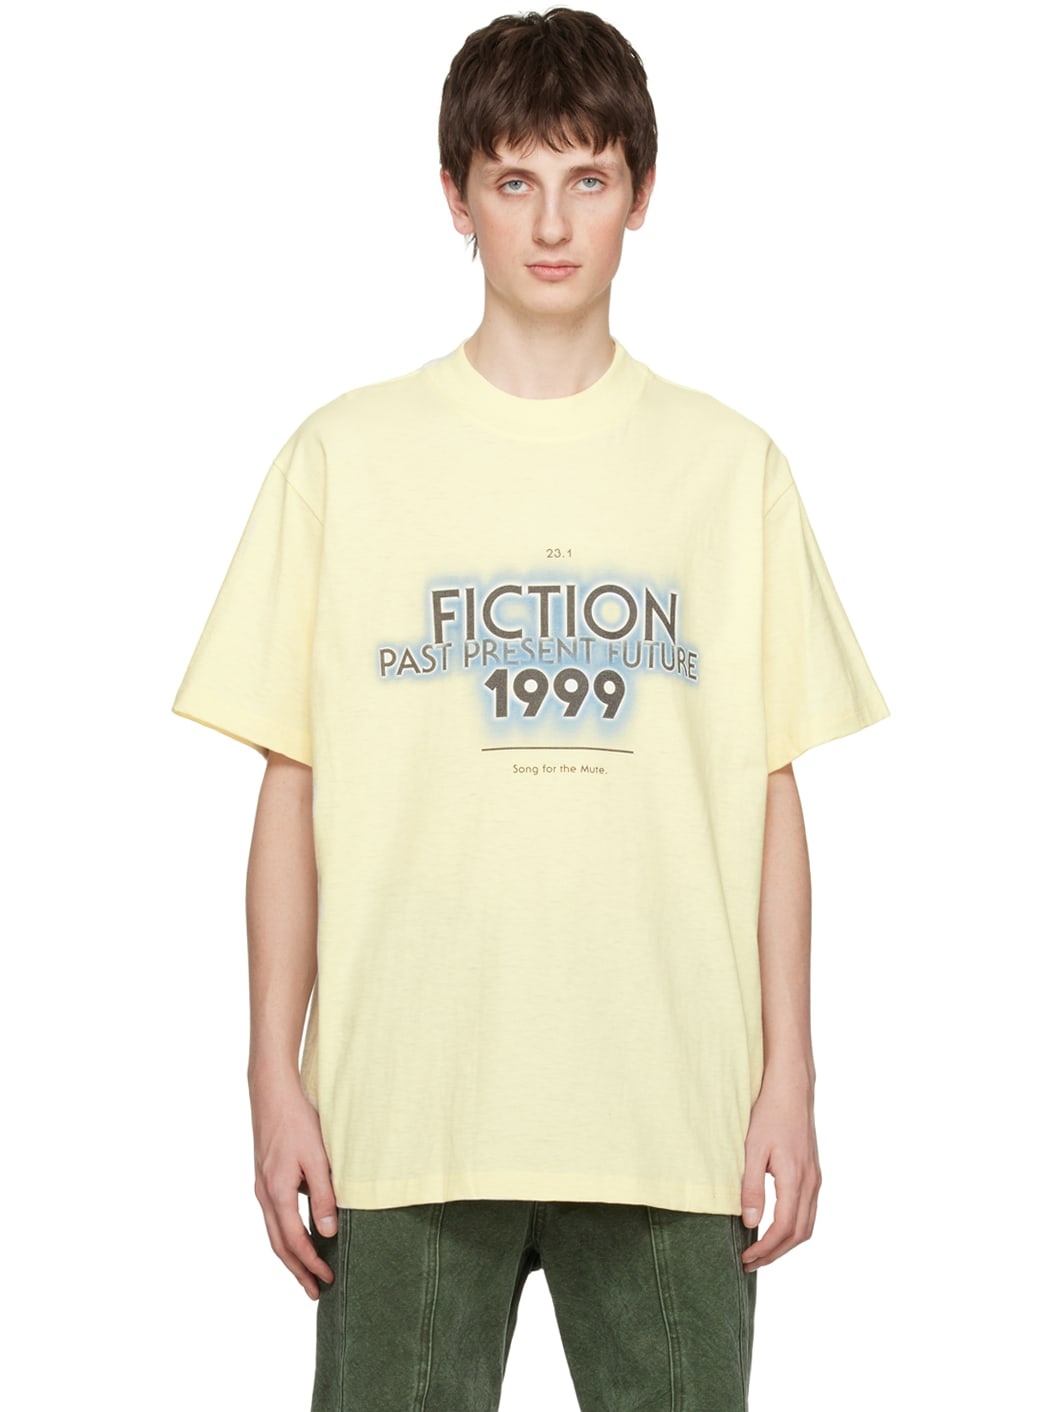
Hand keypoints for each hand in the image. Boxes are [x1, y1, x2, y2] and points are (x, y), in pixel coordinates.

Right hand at [250, 1070, 338, 1298]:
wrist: (272, 1092)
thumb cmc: (297, 1121)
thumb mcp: (317, 1158)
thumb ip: (323, 1196)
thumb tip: (327, 1232)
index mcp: (277, 1192)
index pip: (293, 1241)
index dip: (310, 1263)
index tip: (326, 1280)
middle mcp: (265, 1194)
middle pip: (278, 1245)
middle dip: (297, 1270)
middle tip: (314, 1292)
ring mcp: (262, 1186)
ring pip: (274, 1231)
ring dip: (290, 1254)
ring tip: (307, 1271)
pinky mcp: (265, 1177)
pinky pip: (274, 1215)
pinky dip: (286, 1233)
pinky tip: (301, 1234)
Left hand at [739, 1073, 821, 1270]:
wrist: (791, 1089)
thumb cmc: (768, 1114)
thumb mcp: (752, 1149)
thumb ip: (751, 1187)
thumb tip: (750, 1223)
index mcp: (795, 1179)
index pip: (784, 1228)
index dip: (766, 1248)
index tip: (746, 1258)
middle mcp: (811, 1183)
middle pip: (799, 1233)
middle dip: (775, 1253)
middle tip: (750, 1263)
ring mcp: (815, 1178)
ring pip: (807, 1225)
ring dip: (786, 1243)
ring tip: (761, 1251)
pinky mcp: (813, 1172)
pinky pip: (809, 1211)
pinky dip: (794, 1227)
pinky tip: (776, 1227)